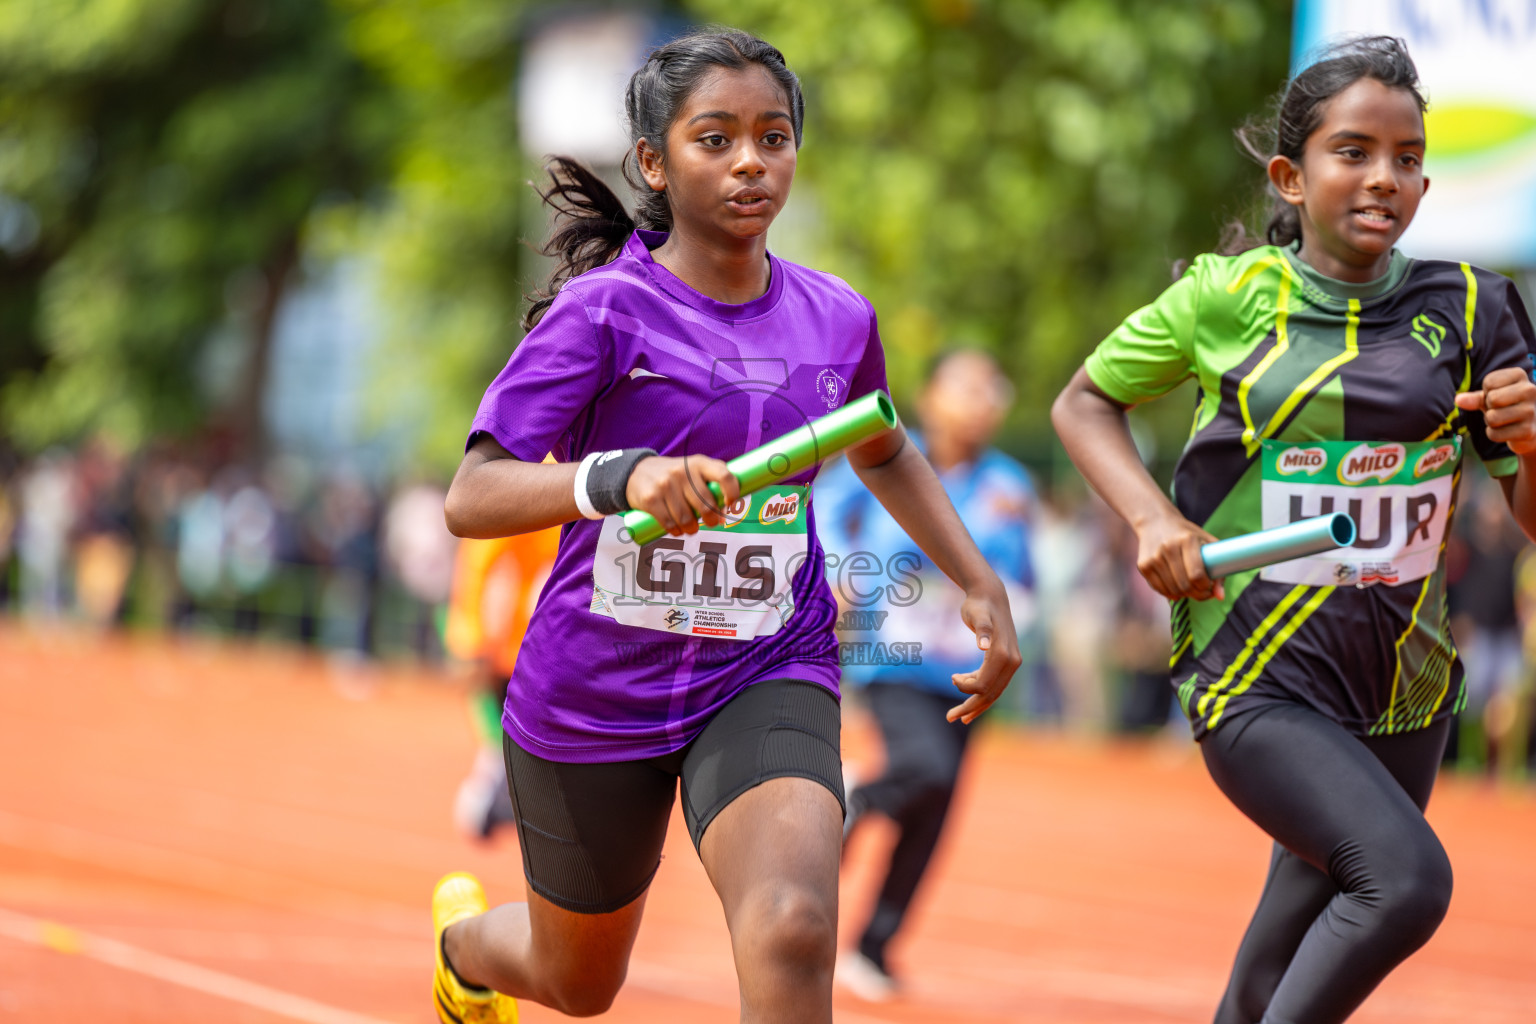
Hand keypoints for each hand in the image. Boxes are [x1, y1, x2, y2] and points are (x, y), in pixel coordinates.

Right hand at [624, 455, 740, 535]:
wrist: (636, 471)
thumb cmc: (674, 475)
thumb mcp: (692, 468)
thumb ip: (711, 480)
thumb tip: (728, 508)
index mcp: (698, 463)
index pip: (724, 475)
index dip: (732, 492)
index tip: (730, 505)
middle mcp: (682, 472)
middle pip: (706, 505)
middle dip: (712, 520)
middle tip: (711, 523)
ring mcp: (665, 485)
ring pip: (687, 519)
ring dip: (692, 529)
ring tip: (691, 528)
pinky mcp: (651, 499)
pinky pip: (669, 523)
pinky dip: (676, 531)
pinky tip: (677, 530)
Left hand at [946, 585, 1022, 723]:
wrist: (990, 596)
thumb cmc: (979, 606)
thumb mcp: (977, 615)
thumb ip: (982, 629)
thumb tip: (984, 646)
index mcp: (1004, 655)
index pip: (985, 685)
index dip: (966, 688)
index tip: (952, 678)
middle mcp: (1012, 662)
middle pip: (991, 694)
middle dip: (970, 708)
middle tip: (949, 717)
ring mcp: (1011, 663)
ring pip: (994, 692)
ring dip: (975, 705)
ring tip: (956, 715)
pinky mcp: (1006, 661)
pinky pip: (994, 683)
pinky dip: (980, 691)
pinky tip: (964, 686)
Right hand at [1135, 510, 1223, 601]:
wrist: (1155, 522)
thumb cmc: (1187, 535)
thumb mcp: (1207, 543)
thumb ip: (1218, 569)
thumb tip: (1220, 597)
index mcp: (1187, 539)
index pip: (1197, 575)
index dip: (1206, 586)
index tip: (1209, 585)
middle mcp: (1168, 547)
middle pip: (1185, 585)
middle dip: (1197, 594)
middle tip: (1202, 591)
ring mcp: (1154, 557)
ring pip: (1172, 590)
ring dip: (1184, 595)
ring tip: (1190, 588)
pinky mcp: (1143, 565)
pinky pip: (1159, 589)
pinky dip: (1170, 593)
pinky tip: (1176, 587)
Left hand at [1456, 366, 1535, 454]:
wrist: (1530, 428)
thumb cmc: (1507, 406)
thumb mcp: (1490, 397)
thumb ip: (1473, 398)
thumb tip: (1458, 400)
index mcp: (1519, 375)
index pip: (1489, 382)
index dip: (1487, 393)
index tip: (1499, 396)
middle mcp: (1530, 390)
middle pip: (1492, 399)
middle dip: (1489, 408)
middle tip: (1500, 410)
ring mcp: (1531, 411)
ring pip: (1492, 417)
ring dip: (1491, 422)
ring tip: (1504, 420)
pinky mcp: (1528, 431)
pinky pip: (1494, 434)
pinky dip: (1494, 435)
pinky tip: (1507, 431)